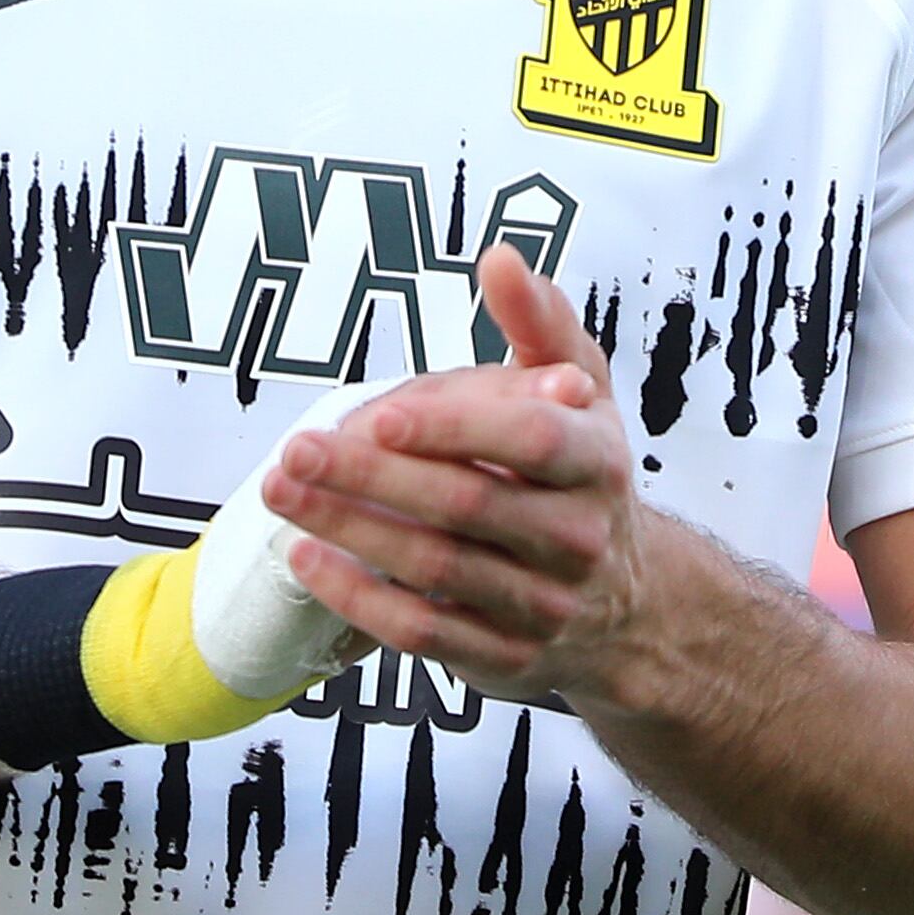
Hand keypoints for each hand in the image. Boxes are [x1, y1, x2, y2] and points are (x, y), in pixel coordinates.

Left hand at [259, 245, 649, 708]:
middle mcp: (576, 536)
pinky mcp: (503, 656)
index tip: (379, 415)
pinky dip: (360, 598)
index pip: (531, 440)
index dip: (453, 427)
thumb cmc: (583, 479)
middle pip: (466, 505)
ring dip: (350, 530)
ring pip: (435, 568)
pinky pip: (423, 631)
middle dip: (371, 477)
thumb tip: (500, 258)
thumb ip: (541, 324)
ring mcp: (542, 604)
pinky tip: (309, 558)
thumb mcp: (584, 394)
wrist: (632, 612)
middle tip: (297, 449)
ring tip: (282, 494)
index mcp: (596, 462)